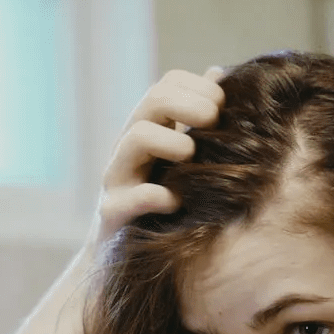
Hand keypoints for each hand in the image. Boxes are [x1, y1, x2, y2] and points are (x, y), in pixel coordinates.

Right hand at [85, 68, 225, 255]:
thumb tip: (218, 74)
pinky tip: (177, 202)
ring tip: (191, 159)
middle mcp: (128, 147)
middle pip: (152, 99)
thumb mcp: (180, 160)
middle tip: (213, 123)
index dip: (197, 87)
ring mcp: (117, 178)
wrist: (121, 259)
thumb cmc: (160, 205)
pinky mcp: (111, 214)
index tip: (223, 107)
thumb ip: (197, 120)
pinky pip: (129, 198)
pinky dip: (156, 197)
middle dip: (188, 105)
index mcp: (147, 129)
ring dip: (172, 143)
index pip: (166, 84)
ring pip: (136, 137)